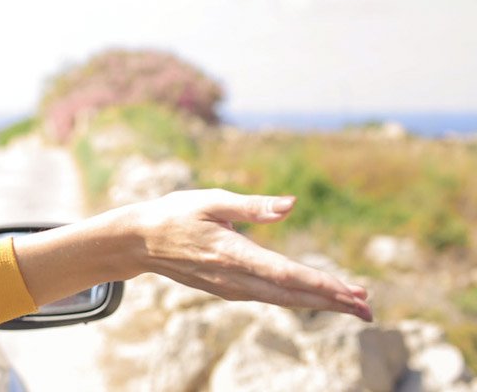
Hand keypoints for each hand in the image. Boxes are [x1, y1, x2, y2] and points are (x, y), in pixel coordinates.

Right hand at [126, 189, 370, 320]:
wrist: (140, 242)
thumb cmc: (174, 214)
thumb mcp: (210, 200)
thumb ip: (251, 205)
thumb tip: (292, 204)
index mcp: (231, 253)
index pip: (283, 272)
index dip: (319, 283)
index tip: (350, 291)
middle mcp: (233, 278)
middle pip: (291, 295)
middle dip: (332, 302)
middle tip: (369, 309)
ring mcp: (230, 288)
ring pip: (283, 300)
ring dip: (320, 304)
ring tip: (355, 307)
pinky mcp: (228, 290)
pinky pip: (270, 298)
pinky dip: (298, 299)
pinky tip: (316, 298)